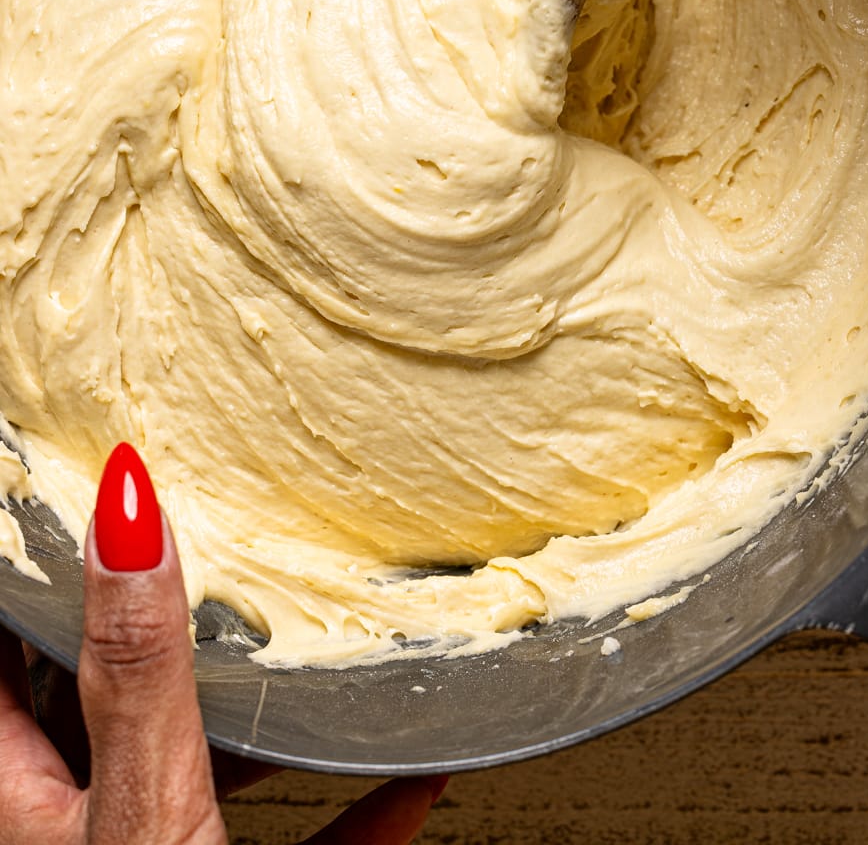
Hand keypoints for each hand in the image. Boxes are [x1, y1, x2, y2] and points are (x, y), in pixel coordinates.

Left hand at [0, 444, 445, 843]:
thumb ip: (139, 668)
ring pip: (199, 762)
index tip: (68, 482)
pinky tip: (406, 781)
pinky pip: (301, 841)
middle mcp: (78, 826)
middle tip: (205, 535)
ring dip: (259, 712)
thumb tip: (128, 510)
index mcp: (25, 795)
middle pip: (104, 693)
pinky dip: (353, 808)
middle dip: (158, 619)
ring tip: (306, 639)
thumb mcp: (146, 803)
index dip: (28, 566)